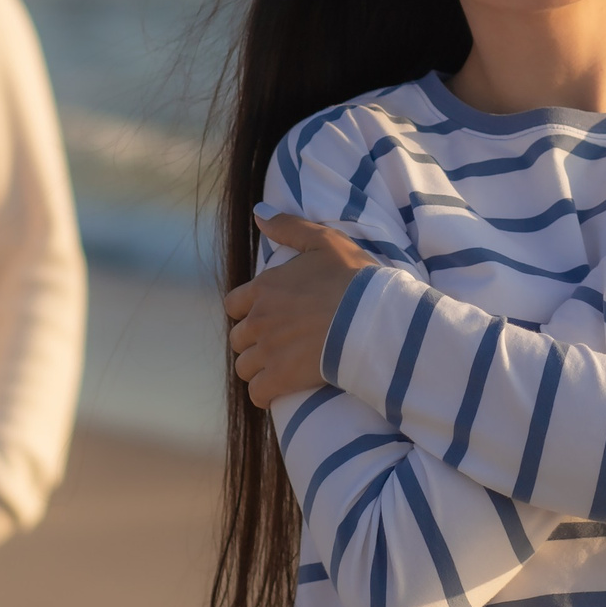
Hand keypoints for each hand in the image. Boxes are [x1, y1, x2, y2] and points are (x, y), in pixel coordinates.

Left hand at [225, 210, 375, 408]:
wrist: (372, 318)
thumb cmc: (352, 278)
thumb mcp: (324, 241)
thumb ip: (288, 227)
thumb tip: (258, 213)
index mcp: (264, 288)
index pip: (234, 305)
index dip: (247, 311)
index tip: (267, 316)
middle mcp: (260, 320)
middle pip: (238, 339)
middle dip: (254, 342)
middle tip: (279, 343)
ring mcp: (268, 351)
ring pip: (244, 367)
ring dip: (259, 368)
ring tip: (281, 367)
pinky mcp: (281, 379)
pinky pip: (257, 393)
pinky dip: (266, 393)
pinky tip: (282, 388)